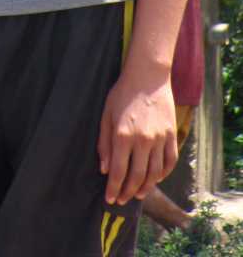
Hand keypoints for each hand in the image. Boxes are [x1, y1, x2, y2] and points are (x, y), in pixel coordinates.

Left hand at [97, 66, 177, 205]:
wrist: (148, 76)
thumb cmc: (122, 93)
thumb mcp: (106, 114)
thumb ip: (104, 142)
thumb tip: (104, 169)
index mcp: (123, 135)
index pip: (118, 171)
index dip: (114, 188)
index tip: (110, 199)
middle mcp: (142, 140)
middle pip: (137, 176)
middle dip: (128, 192)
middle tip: (122, 200)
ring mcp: (159, 138)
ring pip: (155, 173)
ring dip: (146, 187)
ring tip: (137, 193)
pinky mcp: (171, 135)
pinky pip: (169, 162)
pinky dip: (163, 174)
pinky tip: (155, 178)